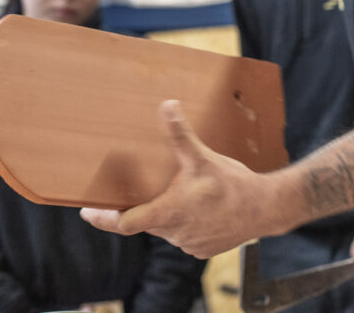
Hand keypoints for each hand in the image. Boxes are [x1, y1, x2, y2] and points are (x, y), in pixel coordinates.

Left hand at [80, 100, 282, 257]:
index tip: (86, 213)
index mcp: (168, 214)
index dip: (102, 219)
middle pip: (145, 222)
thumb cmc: (233, 185)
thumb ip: (180, 134)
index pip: (124, 223)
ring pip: (166, 227)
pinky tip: (196, 205)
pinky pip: (184, 235)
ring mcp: (189, 244)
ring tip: (177, 192)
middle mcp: (174, 233)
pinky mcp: (202, 249)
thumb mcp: (202, 157)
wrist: (267, 209)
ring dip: (166, 212)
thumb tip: (167, 105)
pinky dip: (184, 221)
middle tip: (136, 188)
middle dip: (140, 206)